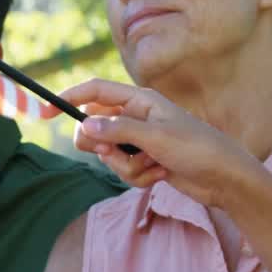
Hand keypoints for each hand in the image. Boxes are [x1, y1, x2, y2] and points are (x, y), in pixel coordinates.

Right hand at [62, 78, 262, 209]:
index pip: (95, 92)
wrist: (225, 179)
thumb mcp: (156, 138)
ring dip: (127, 167)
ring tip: (154, 166)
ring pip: (109, 154)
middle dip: (102, 146)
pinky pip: (123, 171)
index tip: (46, 112)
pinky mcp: (145, 161)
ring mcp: (140, 141)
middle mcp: (137, 118)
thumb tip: (83, 125)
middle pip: (95, 127)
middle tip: (111, 152)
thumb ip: (118, 130)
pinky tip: (162, 175)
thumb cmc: (197, 149)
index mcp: (140, 100)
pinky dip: (139, 177)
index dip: (69, 97)